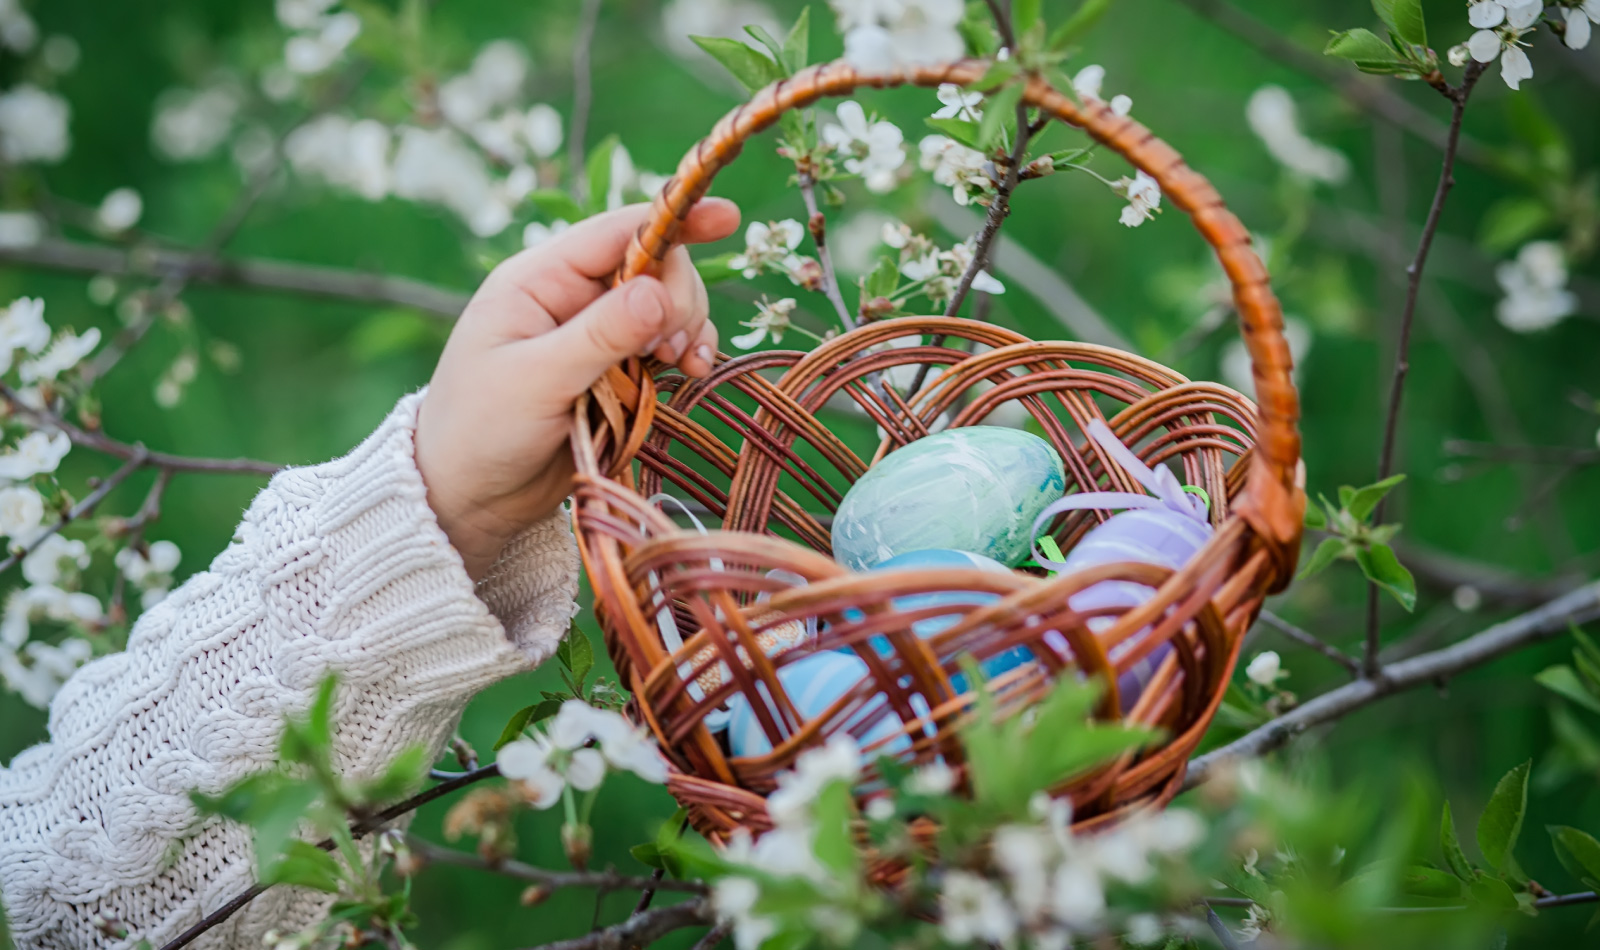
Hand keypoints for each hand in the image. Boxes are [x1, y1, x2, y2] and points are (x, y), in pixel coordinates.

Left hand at [416, 199, 740, 580]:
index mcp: (539, 280)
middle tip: (671, 348)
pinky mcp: (615, 373)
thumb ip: (600, 335)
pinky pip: (667, 346)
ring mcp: (596, 335)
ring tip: (686, 365)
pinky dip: (688, 354)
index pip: (617, 232)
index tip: (727, 219)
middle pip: (654, 266)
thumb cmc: (480, 431)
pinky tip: (692, 374)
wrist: (467, 499)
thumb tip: (661, 294)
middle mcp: (571, 297)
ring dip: (689, 328)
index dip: (674, 220)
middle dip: (678, 298)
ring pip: (668, 307)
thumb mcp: (536, 380)